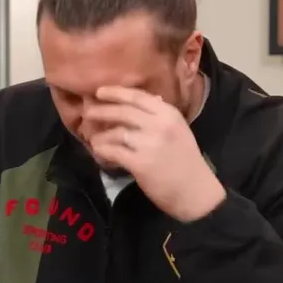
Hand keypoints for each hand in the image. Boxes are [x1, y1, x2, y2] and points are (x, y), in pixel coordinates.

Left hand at [85, 86, 225, 221]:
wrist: (194, 190)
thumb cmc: (185, 159)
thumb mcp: (178, 130)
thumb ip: (161, 115)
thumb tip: (149, 97)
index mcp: (169, 114)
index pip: (138, 96)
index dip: (116, 92)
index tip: (99, 91)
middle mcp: (160, 125)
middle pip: (123, 112)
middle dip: (101, 111)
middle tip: (87, 113)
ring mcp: (150, 144)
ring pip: (116, 133)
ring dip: (100, 135)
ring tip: (93, 138)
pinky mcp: (140, 163)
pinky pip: (113, 151)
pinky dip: (102, 150)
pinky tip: (98, 151)